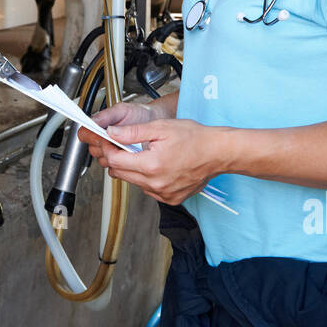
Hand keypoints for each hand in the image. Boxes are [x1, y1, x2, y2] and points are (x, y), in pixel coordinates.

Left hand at [78, 111, 218, 206]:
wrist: (218, 153)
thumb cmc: (194, 138)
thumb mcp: (160, 128)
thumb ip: (132, 132)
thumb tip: (112, 133)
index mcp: (151, 165)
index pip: (115, 161)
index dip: (108, 149)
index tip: (108, 142)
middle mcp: (155, 184)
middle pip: (122, 174)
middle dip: (118, 159)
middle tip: (124, 146)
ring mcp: (163, 194)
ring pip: (135, 183)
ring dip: (133, 170)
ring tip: (145, 155)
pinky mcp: (171, 199)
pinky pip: (149, 190)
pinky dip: (148, 180)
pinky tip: (158, 167)